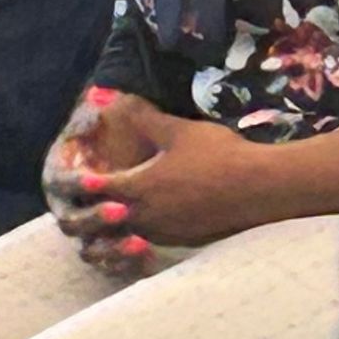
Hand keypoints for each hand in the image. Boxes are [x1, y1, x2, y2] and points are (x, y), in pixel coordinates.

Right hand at [43, 84, 159, 274]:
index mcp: (61, 176)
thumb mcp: (112, 121)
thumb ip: (103, 109)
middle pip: (71, 223)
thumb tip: (99, 93)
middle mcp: (68, 208)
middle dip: (95, 219)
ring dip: (111, 249)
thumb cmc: (117, 138)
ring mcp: (88, 232)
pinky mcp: (108, 248)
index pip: (62, 183)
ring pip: (90, 250)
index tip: (99, 180)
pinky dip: (127, 264)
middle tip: (122, 211)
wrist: (133, 158)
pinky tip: (149, 256)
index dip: (78, 183)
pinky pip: (112, 265)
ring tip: (139, 244)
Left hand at [55, 92, 274, 252]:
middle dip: (93, 209)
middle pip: (105, 219)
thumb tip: (111, 98)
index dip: (85, 180)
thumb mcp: (177, 130)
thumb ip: (142, 117)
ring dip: (118, 223)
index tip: (78, 174)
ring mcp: (164, 232)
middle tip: (87, 199)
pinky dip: (141, 233)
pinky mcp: (182, 241)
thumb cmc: (217, 155)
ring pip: (127, 233)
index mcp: (139, 188)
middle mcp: (145, 216)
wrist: (259, 188)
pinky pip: (150, 241)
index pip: (97, 188)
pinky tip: (149, 220)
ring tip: (114, 210)